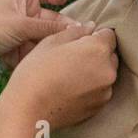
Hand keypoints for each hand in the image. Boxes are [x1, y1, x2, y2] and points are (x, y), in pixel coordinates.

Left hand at [0, 0, 79, 68]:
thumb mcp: (22, 25)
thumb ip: (50, 28)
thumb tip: (78, 29)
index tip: (64, 3)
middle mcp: (25, 10)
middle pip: (52, 19)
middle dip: (60, 30)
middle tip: (75, 41)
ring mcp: (22, 29)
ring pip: (45, 37)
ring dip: (50, 45)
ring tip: (58, 53)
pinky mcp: (19, 46)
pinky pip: (35, 49)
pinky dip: (38, 55)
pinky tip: (44, 60)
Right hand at [1, 22, 117, 130]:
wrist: (28, 110)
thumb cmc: (36, 72)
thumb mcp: (51, 42)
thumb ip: (75, 31)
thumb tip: (91, 27)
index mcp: (98, 49)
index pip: (109, 35)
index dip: (94, 36)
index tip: (78, 42)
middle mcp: (108, 70)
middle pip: (110, 55)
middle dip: (96, 54)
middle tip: (71, 59)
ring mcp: (105, 91)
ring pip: (105, 74)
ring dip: (94, 72)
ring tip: (69, 77)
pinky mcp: (99, 107)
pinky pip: (99, 91)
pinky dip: (90, 89)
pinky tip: (70, 90)